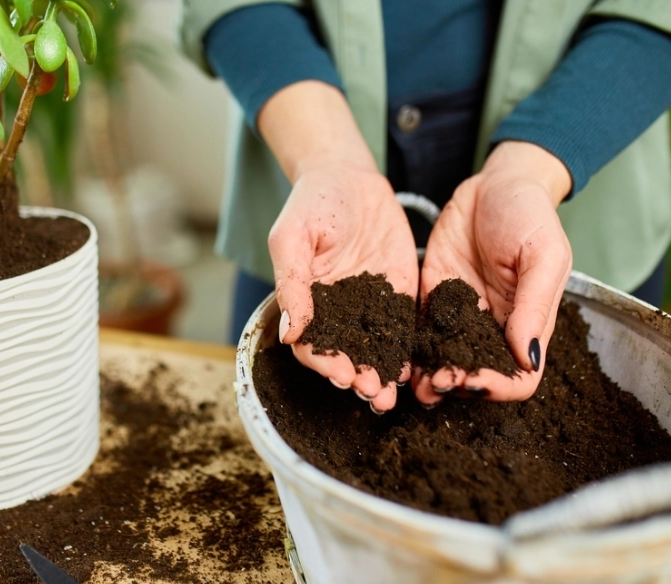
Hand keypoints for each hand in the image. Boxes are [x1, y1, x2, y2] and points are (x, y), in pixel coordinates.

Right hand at [270, 163, 418, 410]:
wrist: (350, 177)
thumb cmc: (313, 203)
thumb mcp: (293, 237)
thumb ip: (292, 283)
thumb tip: (289, 332)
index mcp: (307, 303)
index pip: (312, 345)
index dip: (324, 363)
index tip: (340, 374)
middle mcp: (337, 312)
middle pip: (345, 355)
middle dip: (358, 377)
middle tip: (372, 392)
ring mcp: (368, 306)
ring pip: (375, 349)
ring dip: (382, 373)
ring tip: (392, 392)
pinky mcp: (398, 295)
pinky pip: (402, 328)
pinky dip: (407, 350)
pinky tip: (414, 368)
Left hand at [415, 141, 572, 403]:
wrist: (494, 183)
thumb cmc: (529, 214)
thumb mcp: (543, 254)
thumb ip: (535, 305)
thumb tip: (526, 357)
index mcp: (526, 323)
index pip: (519, 376)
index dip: (499, 386)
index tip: (473, 381)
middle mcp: (491, 326)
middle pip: (476, 374)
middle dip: (456, 385)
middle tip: (434, 382)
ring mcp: (459, 314)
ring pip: (443, 359)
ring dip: (428, 375)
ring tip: (411, 382)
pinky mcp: (432, 296)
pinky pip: (419, 329)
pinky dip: (408, 347)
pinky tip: (393, 354)